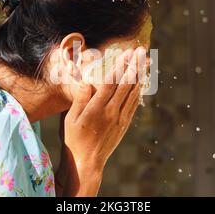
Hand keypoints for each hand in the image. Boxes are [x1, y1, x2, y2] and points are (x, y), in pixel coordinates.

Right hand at [63, 47, 146, 169]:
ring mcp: (120, 119)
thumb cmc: (74, 140)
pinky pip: (134, 104)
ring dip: (139, 75)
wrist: (86, 163)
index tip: (126, 53)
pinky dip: (138, 91)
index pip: (111, 82)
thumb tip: (86, 82)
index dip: (120, 66)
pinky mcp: (124, 125)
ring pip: (133, 93)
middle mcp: (111, 112)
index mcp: (96, 109)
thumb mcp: (70, 120)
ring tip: (144, 61)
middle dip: (133, 65)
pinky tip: (141, 82)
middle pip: (125, 84)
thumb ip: (79, 100)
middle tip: (140, 50)